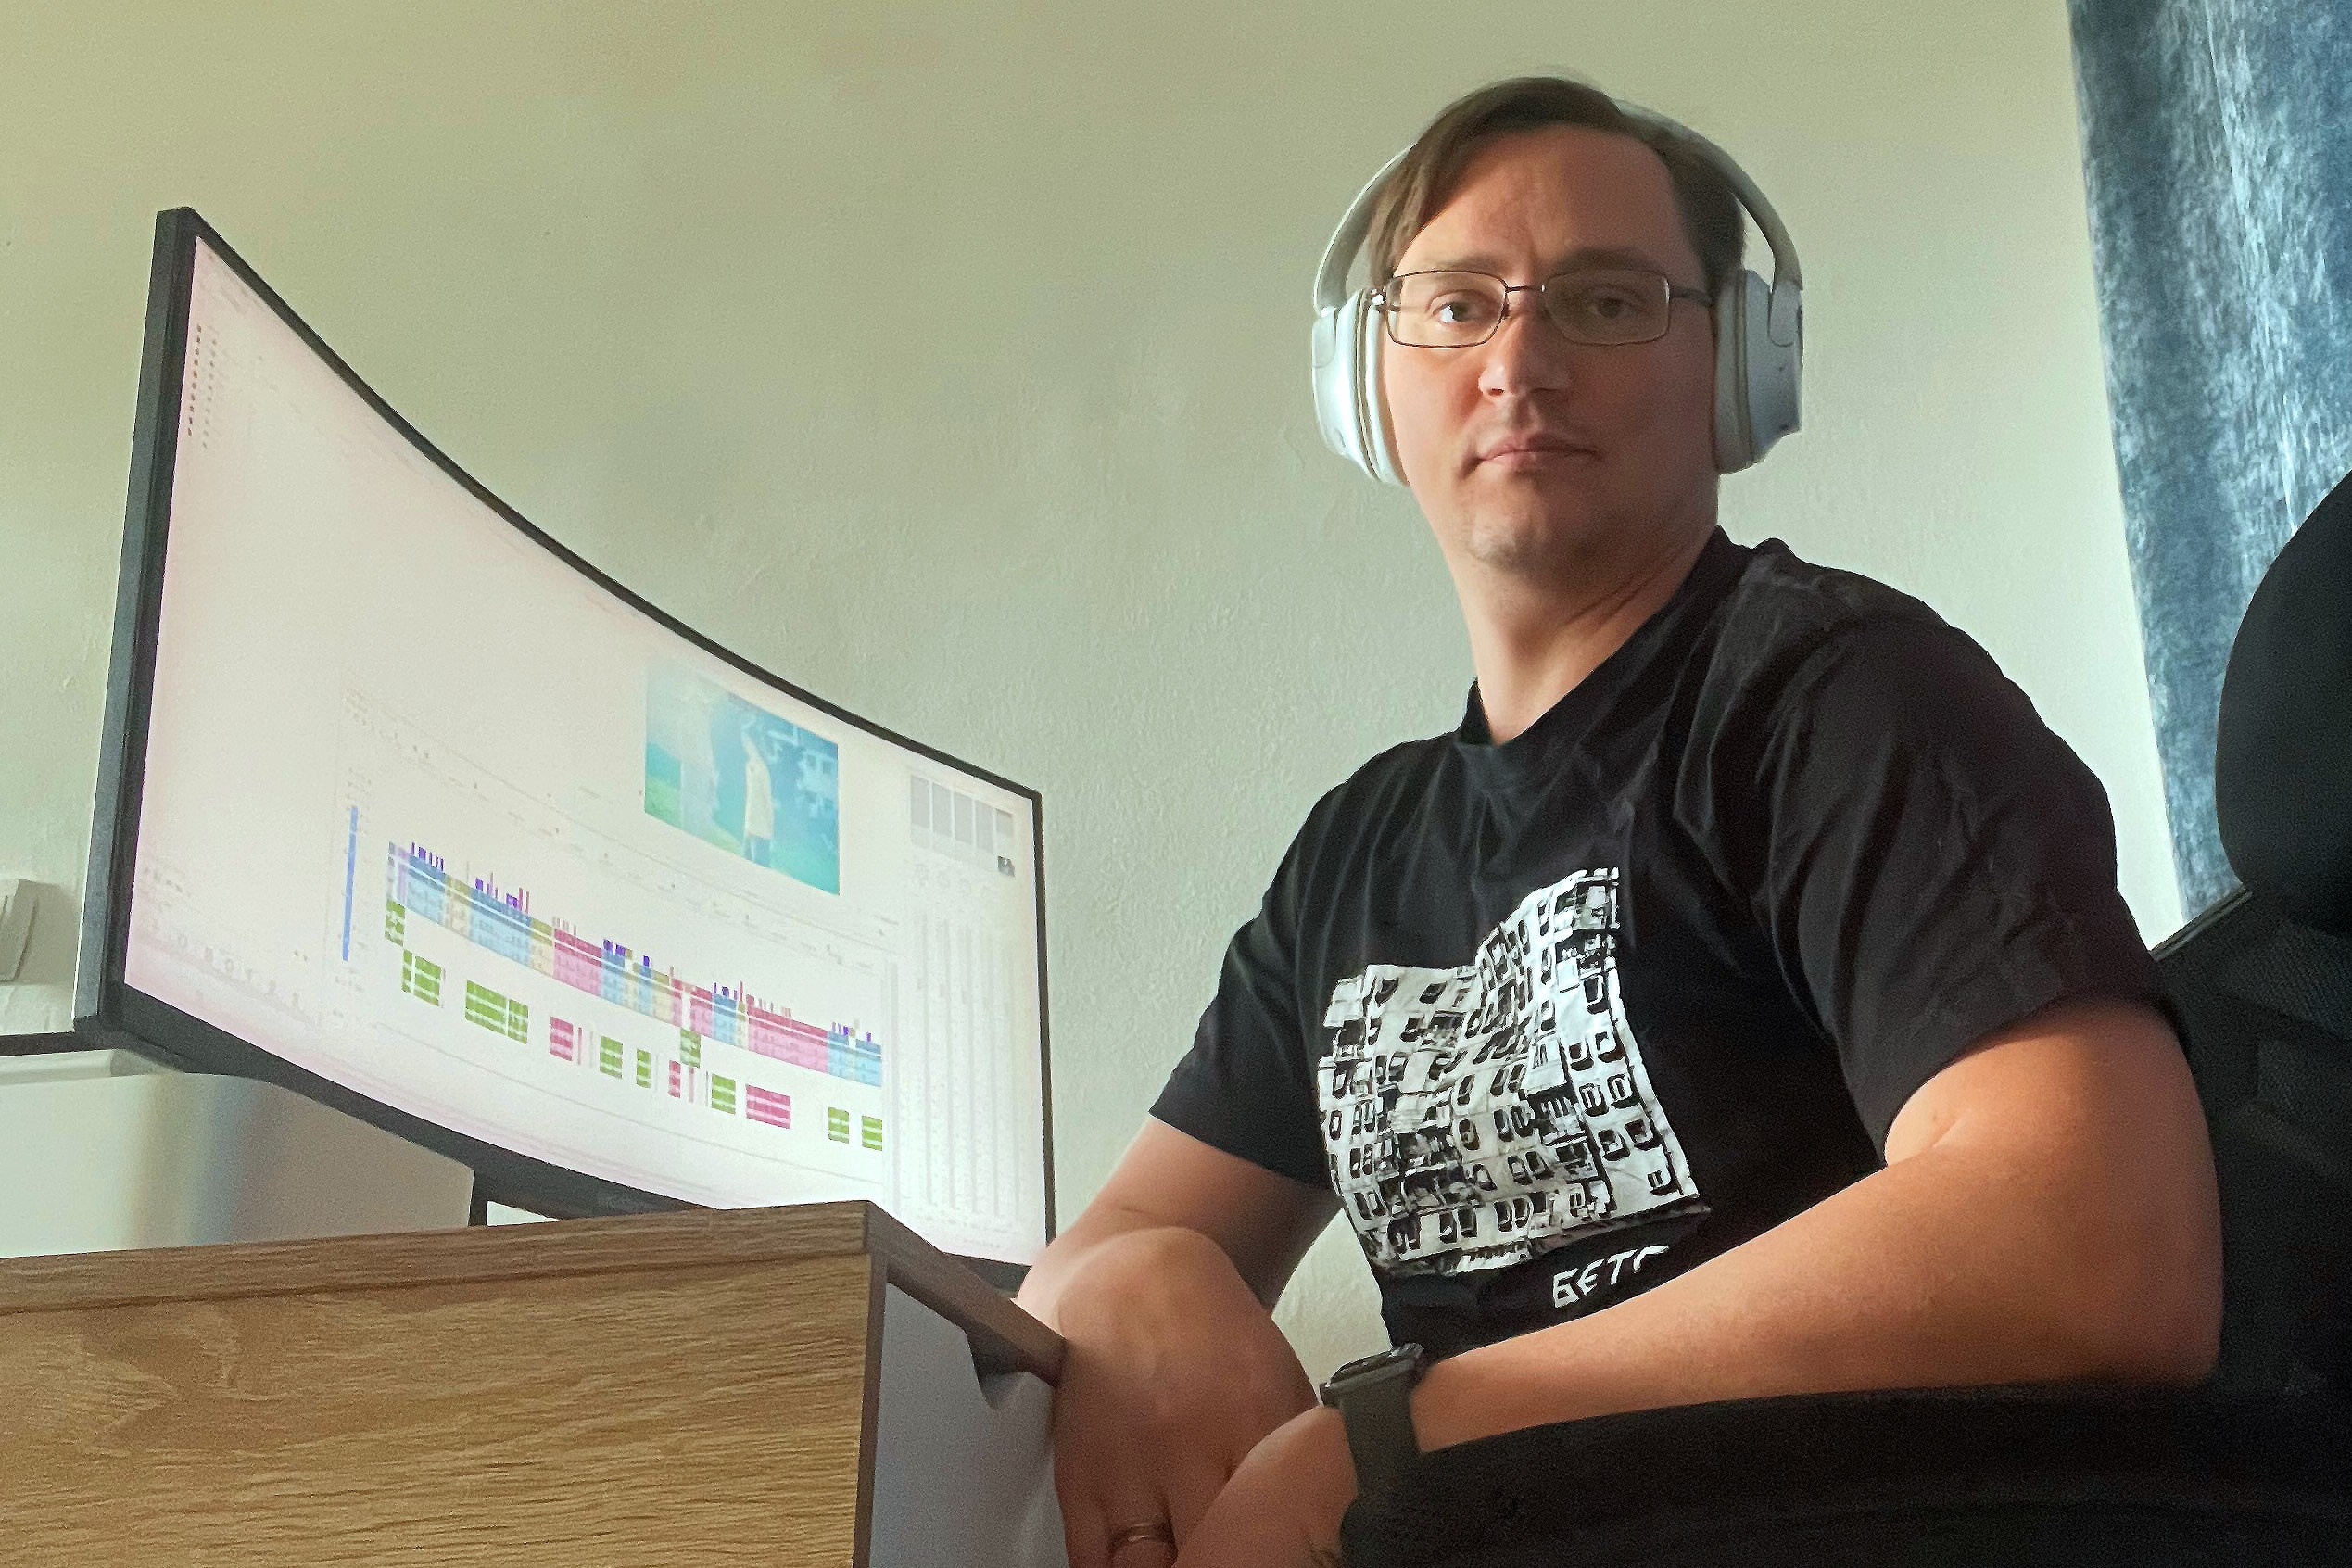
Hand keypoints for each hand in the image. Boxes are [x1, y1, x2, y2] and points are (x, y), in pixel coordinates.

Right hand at [1041, 1226, 1320, 1567]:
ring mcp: (1129, 1464)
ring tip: (1184, 1562)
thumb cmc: (1209, 1335)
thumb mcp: (1278, 1381)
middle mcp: (1190, 1444)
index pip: (1282, 1520)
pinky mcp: (1080, 1475)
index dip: (1280, 1549)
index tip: (1282, 1553)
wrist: (1130, 1285)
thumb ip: (1297, 1452)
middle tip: (1234, 1559)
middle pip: (1215, 1552)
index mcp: (1255, 1417)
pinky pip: (1091, 1559)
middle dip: (1227, 1562)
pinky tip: (1137, 1565)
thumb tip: (1324, 1514)